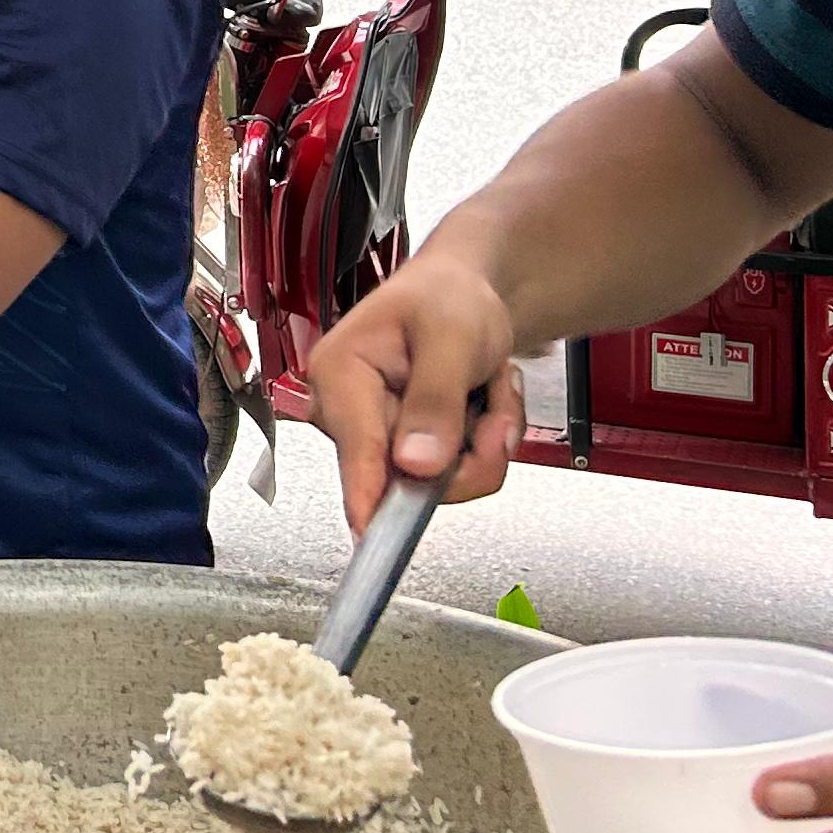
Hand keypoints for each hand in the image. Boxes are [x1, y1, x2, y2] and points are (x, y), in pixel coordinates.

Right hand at [305, 250, 522, 530]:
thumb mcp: (452, 336)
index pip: (357, 452)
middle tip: (493, 399)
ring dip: (483, 442)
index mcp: (339, 374)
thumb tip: (415, 464)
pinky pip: (451, 477)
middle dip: (470, 448)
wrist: (462, 292)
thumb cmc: (446, 297)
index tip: (373, 540)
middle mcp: (346, 412)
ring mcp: (375, 435)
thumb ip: (435, 400)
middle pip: (409, 478)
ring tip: (485, 389)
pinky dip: (481, 444)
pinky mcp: (400, 449)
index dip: (369, 500)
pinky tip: (479, 403)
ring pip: (439, 483)